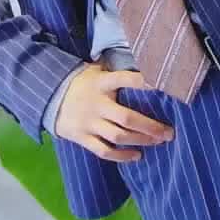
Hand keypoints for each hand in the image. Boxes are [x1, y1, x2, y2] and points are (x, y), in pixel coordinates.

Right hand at [55, 62, 174, 162]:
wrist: (50, 96)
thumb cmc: (82, 82)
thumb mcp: (96, 70)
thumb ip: (116, 70)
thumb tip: (145, 63)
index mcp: (101, 83)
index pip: (123, 80)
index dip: (141, 82)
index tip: (160, 86)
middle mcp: (96, 104)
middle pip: (126, 117)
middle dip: (150, 126)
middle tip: (169, 132)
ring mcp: (89, 123)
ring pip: (118, 136)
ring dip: (141, 141)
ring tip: (158, 142)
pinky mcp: (82, 138)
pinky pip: (104, 151)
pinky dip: (121, 156)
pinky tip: (137, 156)